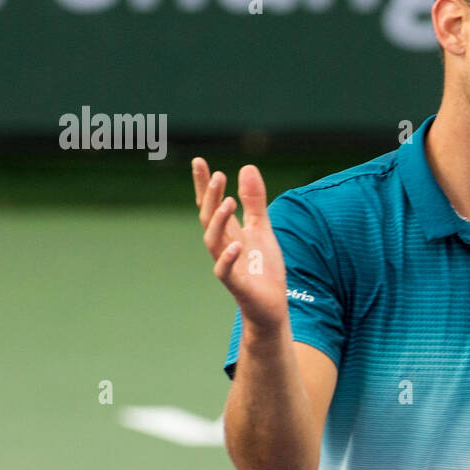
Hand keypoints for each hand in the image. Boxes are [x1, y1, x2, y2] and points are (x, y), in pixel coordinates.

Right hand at [193, 158, 287, 330]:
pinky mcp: (237, 285)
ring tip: (228, 201)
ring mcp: (227, 265)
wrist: (271, 307)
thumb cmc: (263, 269)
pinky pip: (225, 271)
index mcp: (229, 233)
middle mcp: (223, 246)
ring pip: (214, 241)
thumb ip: (254, 201)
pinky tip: (236, 245)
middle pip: (209, 219)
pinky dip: (228, 258)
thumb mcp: (262, 229)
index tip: (199, 162)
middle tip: (217, 176)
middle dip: (209, 198)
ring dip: (219, 221)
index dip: (203, 185)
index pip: (211, 205)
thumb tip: (246, 166)